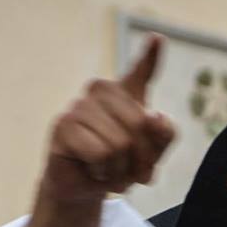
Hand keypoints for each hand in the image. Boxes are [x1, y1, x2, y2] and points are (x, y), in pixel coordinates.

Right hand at [42, 35, 177, 204]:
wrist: (83, 188)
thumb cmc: (117, 166)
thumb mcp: (150, 155)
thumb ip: (163, 136)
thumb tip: (154, 116)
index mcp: (126, 94)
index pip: (141, 72)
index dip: (151, 57)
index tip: (158, 38)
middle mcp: (102, 91)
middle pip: (140, 125)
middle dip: (143, 160)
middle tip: (134, 175)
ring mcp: (80, 105)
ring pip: (119, 143)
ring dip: (121, 170)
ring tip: (111, 173)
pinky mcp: (64, 125)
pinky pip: (100, 153)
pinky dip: (103, 172)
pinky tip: (94, 171)